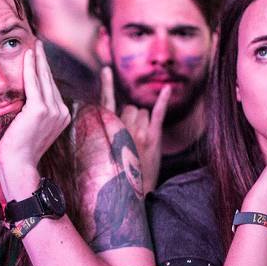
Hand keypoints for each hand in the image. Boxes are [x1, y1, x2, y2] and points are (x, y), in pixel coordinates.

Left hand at [0, 41, 70, 200]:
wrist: (18, 165)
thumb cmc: (19, 151)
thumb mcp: (31, 128)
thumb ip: (33, 114)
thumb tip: (25, 102)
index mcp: (61, 116)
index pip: (51, 88)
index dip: (45, 71)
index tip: (39, 56)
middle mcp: (61, 112)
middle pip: (50, 80)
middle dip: (43, 60)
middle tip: (38, 43)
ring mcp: (52, 111)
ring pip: (43, 78)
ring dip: (38, 59)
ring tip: (34, 44)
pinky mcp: (40, 110)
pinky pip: (34, 82)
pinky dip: (30, 67)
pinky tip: (28, 54)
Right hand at [100, 67, 169, 193]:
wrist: (130, 194)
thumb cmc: (114, 173)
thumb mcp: (100, 152)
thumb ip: (100, 131)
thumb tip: (101, 114)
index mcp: (107, 132)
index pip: (106, 104)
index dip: (106, 87)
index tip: (106, 70)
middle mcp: (122, 129)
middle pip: (128, 107)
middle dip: (130, 115)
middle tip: (130, 137)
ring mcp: (138, 132)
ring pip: (141, 111)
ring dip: (142, 120)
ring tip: (140, 142)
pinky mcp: (153, 137)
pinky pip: (158, 113)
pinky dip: (162, 101)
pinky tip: (167, 90)